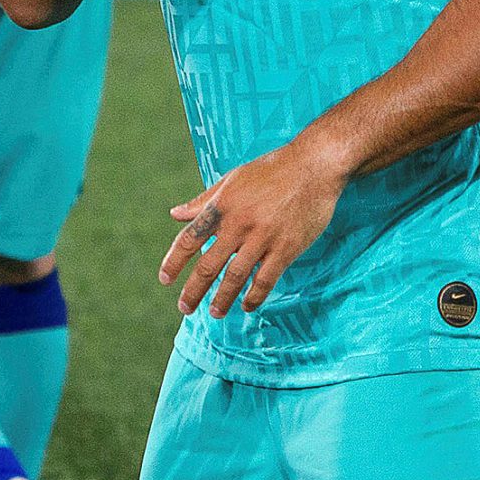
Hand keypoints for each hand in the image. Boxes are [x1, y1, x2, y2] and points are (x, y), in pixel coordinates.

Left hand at [159, 138, 346, 317]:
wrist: (314, 165)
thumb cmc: (272, 169)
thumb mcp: (233, 179)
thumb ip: (204, 200)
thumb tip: (175, 214)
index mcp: (223, 205)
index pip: (190, 238)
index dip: (174, 261)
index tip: (165, 279)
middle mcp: (239, 223)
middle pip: (209, 264)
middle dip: (193, 290)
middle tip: (184, 308)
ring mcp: (263, 237)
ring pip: (235, 276)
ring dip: (222, 299)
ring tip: (215, 313)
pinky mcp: (286, 247)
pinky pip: (266, 279)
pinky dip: (254, 296)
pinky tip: (247, 305)